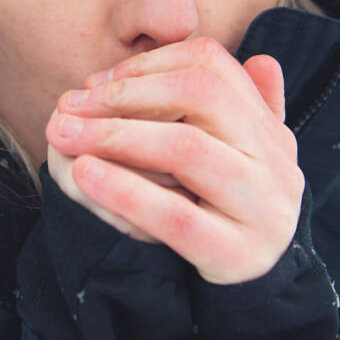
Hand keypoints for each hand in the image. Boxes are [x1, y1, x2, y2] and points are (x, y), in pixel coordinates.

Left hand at [45, 38, 303, 284]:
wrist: (257, 282)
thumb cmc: (231, 204)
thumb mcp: (240, 151)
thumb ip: (239, 105)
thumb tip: (259, 57)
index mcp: (267, 126)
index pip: (211, 63)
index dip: (149, 63)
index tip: (98, 81)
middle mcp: (275, 160)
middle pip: (201, 96)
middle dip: (125, 94)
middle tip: (70, 104)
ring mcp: (260, 208)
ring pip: (186, 149)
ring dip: (116, 134)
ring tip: (65, 134)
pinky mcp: (235, 253)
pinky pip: (175, 215)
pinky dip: (124, 190)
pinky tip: (83, 173)